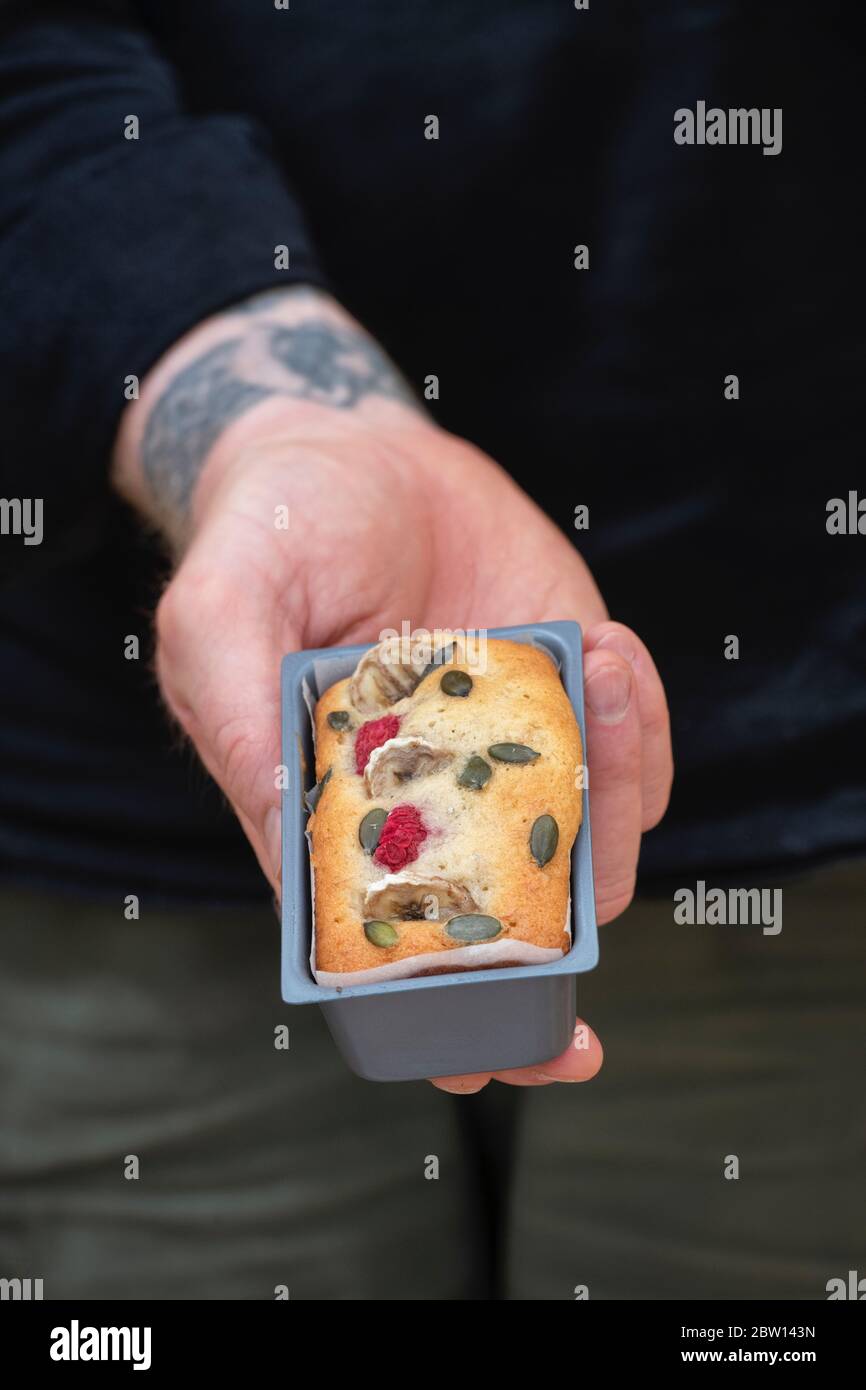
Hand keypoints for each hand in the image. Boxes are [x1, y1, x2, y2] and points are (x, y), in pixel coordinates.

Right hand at [114, 288, 672, 1089]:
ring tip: (604, 674)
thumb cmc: (270, 536)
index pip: (393, 946)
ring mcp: (511, 759)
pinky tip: (607, 653)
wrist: (355, 452)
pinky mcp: (569, 701)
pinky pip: (629, 757)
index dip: (444, 1015)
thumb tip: (277, 835)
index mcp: (338, 821)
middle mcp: (433, 809)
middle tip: (584, 890)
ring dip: (616, 787)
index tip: (501, 1056)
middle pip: (513, 919)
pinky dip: (640, 727)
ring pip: (587, 843)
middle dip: (564, 939)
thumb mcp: (222, 611)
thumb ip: (237, 719)